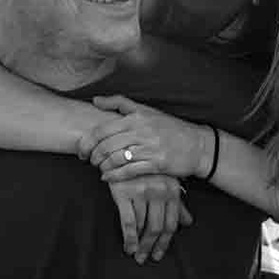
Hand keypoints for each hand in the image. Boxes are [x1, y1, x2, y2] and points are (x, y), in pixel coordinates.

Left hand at [79, 95, 211, 181]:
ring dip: (103, 166)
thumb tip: (95, 100)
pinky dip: (114, 176)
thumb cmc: (169, 128)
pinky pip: (129, 171)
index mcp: (136, 118)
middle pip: (106, 146)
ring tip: (100, 169)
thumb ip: (120, 103)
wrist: (196, 144)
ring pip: (116, 159)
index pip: (103, 130)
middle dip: (93, 156)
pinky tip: (108, 178)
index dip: (87, 141)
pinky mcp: (157, 164)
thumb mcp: (146, 110)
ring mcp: (149, 148)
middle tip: (88, 161)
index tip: (82, 150)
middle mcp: (141, 132)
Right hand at [108, 174, 192, 262]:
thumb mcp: (166, 183)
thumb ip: (178, 204)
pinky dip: (129, 237)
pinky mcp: (124, 193)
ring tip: (136, 255)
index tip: (159, 254)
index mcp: (172, 190)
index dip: (165, 242)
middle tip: (145, 259)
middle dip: (151, 247)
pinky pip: (128, 221)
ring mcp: (142, 192)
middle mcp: (159, 192)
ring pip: (143, 226)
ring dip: (139, 244)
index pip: (171, 223)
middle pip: (157, 228)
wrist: (122, 149)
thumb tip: (188, 223)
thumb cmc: (145, 168)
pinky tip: (128, 247)